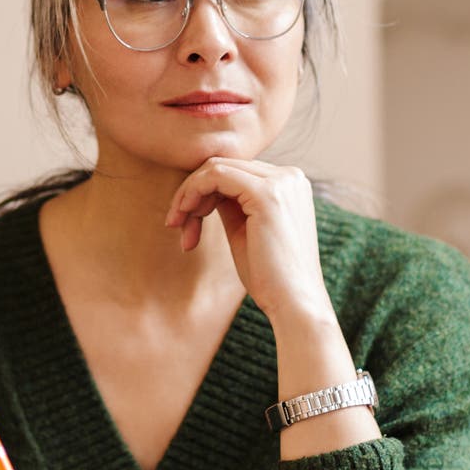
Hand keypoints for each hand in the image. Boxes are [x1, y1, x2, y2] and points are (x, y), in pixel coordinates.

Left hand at [163, 158, 332, 323]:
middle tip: (175, 224)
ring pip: (216, 167)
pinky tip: (185, 217)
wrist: (293, 303)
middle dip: (192, 193)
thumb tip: (203, 188)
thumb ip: (231, 204)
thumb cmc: (270, 276)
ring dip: (188, 194)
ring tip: (178, 225)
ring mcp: (281, 182)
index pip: (236, 172)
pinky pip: (216, 175)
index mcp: (289, 183)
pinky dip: (193, 192)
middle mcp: (290, 175)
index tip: (186, 225)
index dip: (204, 193)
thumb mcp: (246, 230)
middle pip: (224, 166)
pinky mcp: (266, 193)